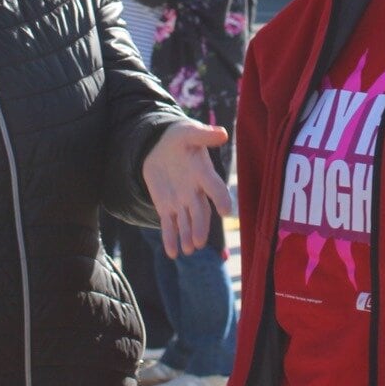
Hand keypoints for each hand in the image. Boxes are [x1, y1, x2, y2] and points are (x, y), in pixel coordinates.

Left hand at [141, 118, 234, 258]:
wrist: (159, 146)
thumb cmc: (179, 137)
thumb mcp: (188, 132)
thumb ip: (204, 135)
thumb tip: (223, 133)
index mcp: (203, 173)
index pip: (214, 187)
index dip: (220, 198)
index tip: (225, 211)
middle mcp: (195, 191)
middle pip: (200, 212)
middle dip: (200, 227)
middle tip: (199, 242)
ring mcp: (181, 201)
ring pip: (186, 222)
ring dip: (187, 236)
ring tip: (188, 249)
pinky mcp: (166, 207)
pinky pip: (169, 226)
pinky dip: (170, 239)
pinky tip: (172, 253)